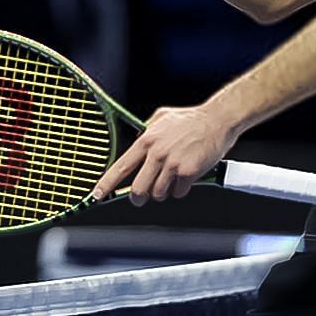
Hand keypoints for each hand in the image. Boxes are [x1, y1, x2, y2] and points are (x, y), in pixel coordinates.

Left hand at [93, 102, 241, 205]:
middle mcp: (157, 153)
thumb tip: (137, 139)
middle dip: (139, 197)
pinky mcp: (188, 172)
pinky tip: (188, 174)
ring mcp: (172, 164)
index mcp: (147, 140)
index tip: (98, 194)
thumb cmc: (192, 119)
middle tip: (143, 197)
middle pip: (139, 189)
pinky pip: (179, 192)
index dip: (107, 183)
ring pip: (159, 193)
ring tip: (173, 177)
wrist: (217, 120)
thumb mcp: (162, 117)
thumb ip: (147, 129)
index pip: (121, 166)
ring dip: (165, 191)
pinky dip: (182, 188)